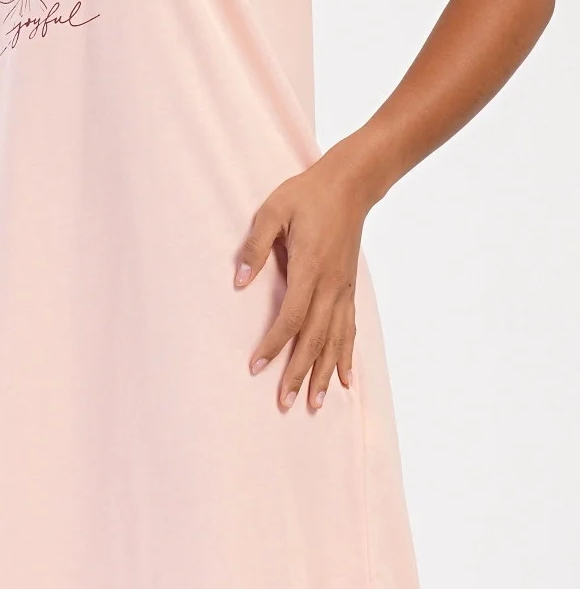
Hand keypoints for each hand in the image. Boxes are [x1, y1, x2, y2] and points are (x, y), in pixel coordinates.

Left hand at [234, 145, 370, 411]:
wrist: (350, 184)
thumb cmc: (307, 194)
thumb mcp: (273, 210)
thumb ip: (255, 246)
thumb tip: (238, 281)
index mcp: (309, 268)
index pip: (291, 316)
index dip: (274, 344)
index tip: (256, 366)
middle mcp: (330, 285)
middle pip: (314, 337)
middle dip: (300, 373)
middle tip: (284, 403)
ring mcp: (343, 288)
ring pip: (335, 340)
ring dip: (325, 373)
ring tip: (315, 404)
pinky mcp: (349, 287)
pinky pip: (349, 328)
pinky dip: (347, 355)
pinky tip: (347, 379)